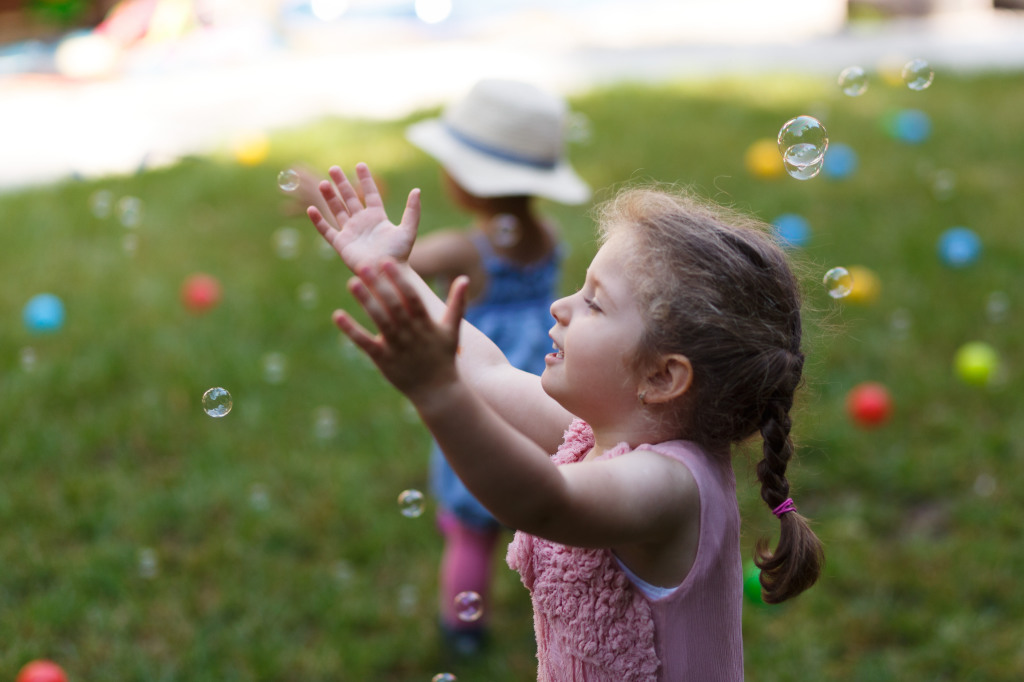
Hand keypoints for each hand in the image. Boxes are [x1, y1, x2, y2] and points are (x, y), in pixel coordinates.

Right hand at [307, 163, 418, 272]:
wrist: (387, 273)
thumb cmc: (399, 254)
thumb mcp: (408, 230)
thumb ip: (412, 211)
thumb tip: (417, 190)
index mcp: (377, 217)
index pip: (370, 194)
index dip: (365, 180)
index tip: (360, 165)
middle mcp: (362, 222)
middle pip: (349, 198)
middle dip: (342, 183)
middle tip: (333, 168)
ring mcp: (350, 232)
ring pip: (337, 210)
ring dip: (330, 197)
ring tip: (323, 183)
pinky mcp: (341, 244)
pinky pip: (327, 230)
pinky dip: (318, 221)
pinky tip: (311, 209)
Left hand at [335, 259, 468, 401]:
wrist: (437, 391)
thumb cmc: (444, 357)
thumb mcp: (453, 330)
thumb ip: (458, 303)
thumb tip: (465, 278)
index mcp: (426, 324)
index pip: (412, 297)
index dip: (399, 280)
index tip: (386, 262)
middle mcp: (411, 334)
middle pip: (393, 305)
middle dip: (379, 285)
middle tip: (363, 265)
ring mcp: (397, 347)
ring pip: (380, 321)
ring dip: (365, 302)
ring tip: (352, 283)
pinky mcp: (383, 360)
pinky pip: (365, 344)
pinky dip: (351, 330)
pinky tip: (338, 315)